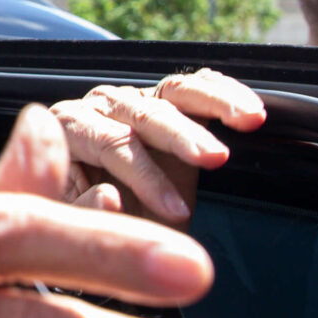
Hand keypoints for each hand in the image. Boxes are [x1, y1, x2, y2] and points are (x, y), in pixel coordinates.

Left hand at [14, 70, 268, 224]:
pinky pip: (195, 89)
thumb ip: (80, 212)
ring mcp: (136, 102)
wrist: (93, 222)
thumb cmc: (76, 224)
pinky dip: (224, 94)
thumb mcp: (70, 228)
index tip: (177, 211)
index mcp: (68, 129)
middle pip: (144, 114)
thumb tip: (108, 196)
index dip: (145, 176)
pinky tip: (250, 110)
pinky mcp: (166, 104)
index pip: (109, 143)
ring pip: (175, 92)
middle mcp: (100, 107)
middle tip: (216, 159)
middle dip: (183, 136)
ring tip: (250, 118)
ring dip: (215, 102)